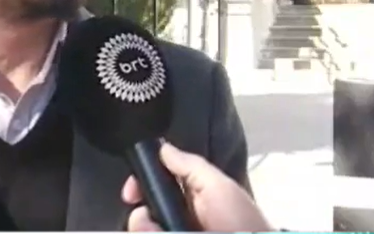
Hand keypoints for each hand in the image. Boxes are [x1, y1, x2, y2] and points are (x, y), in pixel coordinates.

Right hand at [122, 142, 270, 231]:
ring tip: (158, 229)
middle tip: (146, 219)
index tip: (130, 193)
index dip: (139, 185)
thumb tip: (163, 148)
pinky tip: (157, 230)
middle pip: (143, 213)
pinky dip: (149, 230)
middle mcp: (179, 218)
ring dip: (144, 227)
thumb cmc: (243, 224)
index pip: (154, 185)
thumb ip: (190, 166)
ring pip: (144, 227)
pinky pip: (151, 232)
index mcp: (190, 197)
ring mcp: (176, 229)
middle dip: (139, 216)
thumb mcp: (218, 187)